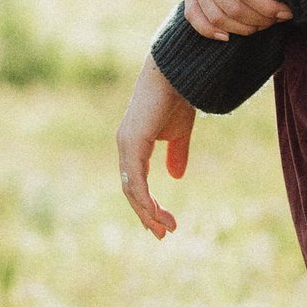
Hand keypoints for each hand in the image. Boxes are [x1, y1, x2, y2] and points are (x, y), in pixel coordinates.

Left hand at [116, 54, 196, 236]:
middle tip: (163, 233)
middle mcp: (126, 147)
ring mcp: (126, 146)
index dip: (148, 204)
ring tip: (165, 228)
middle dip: (147, 215)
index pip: (137, 182)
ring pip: (133, 190)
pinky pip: (136, 180)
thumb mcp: (180, 133)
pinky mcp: (132, 143)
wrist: (176, 73)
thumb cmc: (177, 97)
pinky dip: (145, 199)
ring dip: (148, 212)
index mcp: (134, 146)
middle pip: (132, 191)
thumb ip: (177, 154)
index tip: (163, 223)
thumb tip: (176, 176)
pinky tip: (156, 213)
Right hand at [183, 0, 289, 40]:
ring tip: (263, 23)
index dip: (268, 6)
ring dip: (242, 27)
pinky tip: (229, 36)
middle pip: (232, 8)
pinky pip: (193, 17)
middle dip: (260, 19)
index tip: (288, 10)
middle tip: (280, 18)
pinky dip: (210, 31)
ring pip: (216, 18)